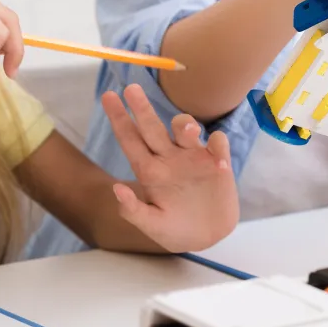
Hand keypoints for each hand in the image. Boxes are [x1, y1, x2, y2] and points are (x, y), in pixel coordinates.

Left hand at [103, 84, 238, 252]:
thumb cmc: (175, 231)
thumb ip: (133, 211)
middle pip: (153, 127)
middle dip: (142, 108)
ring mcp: (194, 158)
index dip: (120, 119)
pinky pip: (218, 143)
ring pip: (186, 128)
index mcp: (150, 171)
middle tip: (131, 89)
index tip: (108, 96)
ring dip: (185, 125)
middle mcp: (170, 158)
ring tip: (188, 132)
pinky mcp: (219, 162)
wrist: (208, 237)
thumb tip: (117, 189)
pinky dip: (218, 147)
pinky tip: (219, 164)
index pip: (131, 140)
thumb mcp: (151, 226)